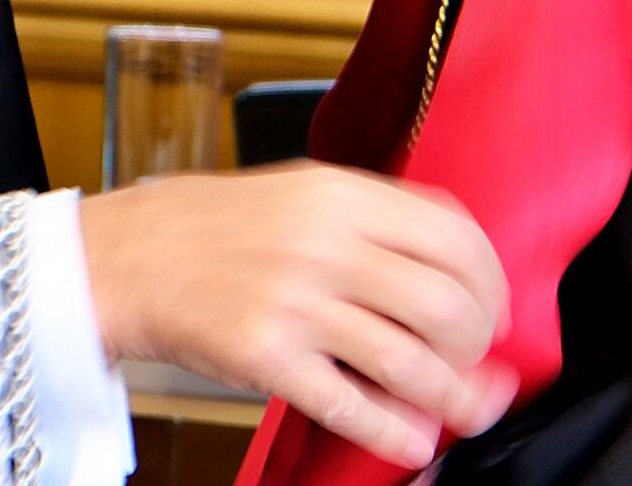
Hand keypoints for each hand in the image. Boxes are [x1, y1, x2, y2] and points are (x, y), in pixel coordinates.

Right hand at [80, 162, 514, 469]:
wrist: (136, 255)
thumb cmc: (224, 228)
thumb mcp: (307, 192)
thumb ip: (378, 221)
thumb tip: (455, 273)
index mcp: (344, 195)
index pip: (455, 236)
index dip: (491, 284)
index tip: (495, 313)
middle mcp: (326, 244)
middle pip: (444, 304)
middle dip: (476, 347)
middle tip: (475, 364)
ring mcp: (295, 302)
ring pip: (408, 361)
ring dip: (451, 397)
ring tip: (464, 411)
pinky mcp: (266, 357)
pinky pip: (348, 404)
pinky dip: (391, 431)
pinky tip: (411, 439)